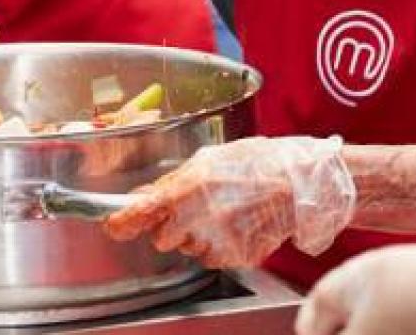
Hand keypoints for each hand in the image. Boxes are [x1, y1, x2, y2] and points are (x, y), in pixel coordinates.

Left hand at [106, 136, 355, 267]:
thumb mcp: (209, 158)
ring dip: (196, 235)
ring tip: (224, 211)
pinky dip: (219, 245)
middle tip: (194, 208)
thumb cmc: (259, 163)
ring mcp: (217, 241)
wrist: (300, 185)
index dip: (121, 222)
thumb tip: (143, 195)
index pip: (140, 213)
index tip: (114, 225)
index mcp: (189, 188)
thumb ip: (172, 181)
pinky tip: (236, 224)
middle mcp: (199, 218)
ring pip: (188, 249)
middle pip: (162, 238)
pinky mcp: (234, 257)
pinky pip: (212, 257)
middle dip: (170, 226)